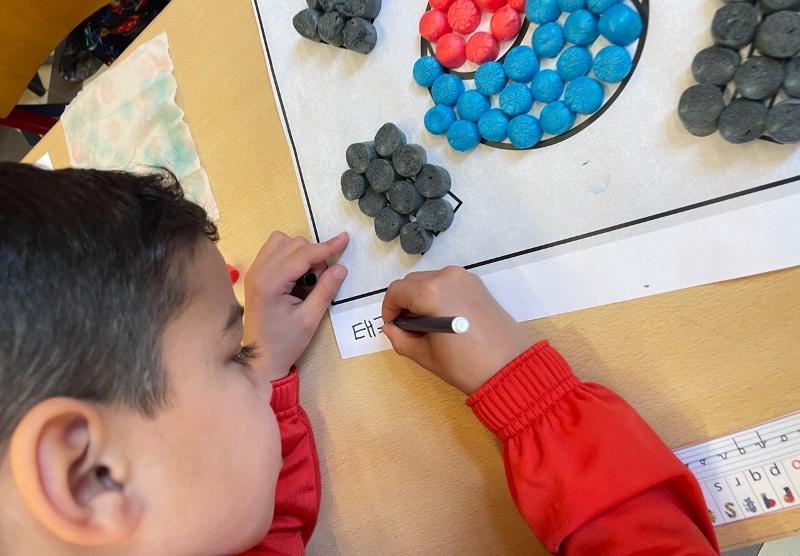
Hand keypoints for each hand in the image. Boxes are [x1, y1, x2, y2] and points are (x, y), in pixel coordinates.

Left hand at [243, 231, 348, 380]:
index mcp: (271, 283)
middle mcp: (259, 271)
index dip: (326, 247)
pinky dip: (289, 254)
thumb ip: (325, 291)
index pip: (303, 254)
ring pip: (282, 241)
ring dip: (301, 252)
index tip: (345, 239)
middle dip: (314, 256)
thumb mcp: (310, 319)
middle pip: (294, 244)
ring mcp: (254, 270)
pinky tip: (296, 274)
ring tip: (307, 278)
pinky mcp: (255, 273)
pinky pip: (273, 249)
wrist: (260, 357)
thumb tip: (341, 267)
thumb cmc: (285, 342)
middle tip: (319, 283)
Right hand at [382, 266, 531, 394]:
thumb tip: (391, 328)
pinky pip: (447, 283)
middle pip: (411, 283)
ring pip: (429, 280)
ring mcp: (464, 278)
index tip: (392, 325)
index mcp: (430, 292)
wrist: (509, 367)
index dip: (389, 309)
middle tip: (407, 328)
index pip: (396, 292)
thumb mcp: (425, 355)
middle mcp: (447, 277)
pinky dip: (438, 295)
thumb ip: (400, 338)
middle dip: (404, 303)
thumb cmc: (466, 364)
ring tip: (426, 324)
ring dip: (420, 298)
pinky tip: (443, 318)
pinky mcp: (477, 283)